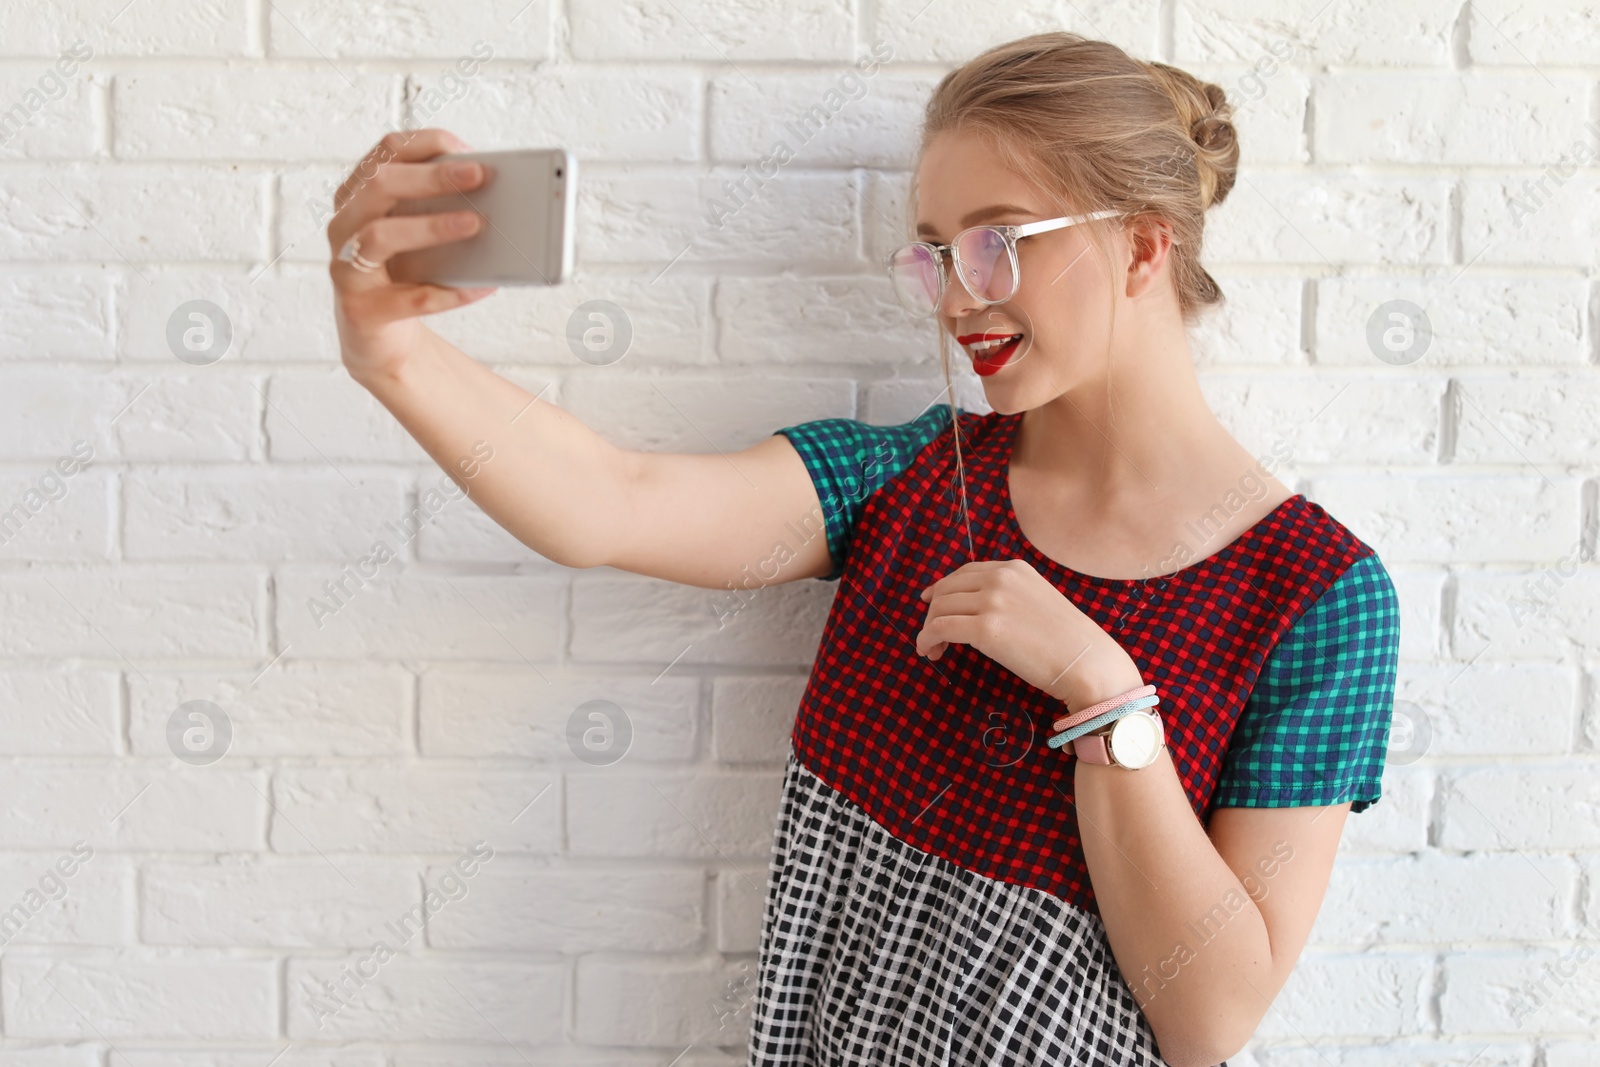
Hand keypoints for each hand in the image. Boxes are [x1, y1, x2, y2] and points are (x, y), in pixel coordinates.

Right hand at [326, 128, 496, 383]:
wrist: (380, 338)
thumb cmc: (406, 275)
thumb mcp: (422, 236)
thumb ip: (443, 210)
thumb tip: (499, 198)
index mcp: (359, 195)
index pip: (386, 152)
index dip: (426, 144)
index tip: (466, 150)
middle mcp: (344, 226)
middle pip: (379, 185)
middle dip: (432, 177)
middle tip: (479, 175)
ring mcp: (346, 268)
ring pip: (379, 236)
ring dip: (431, 227)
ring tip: (475, 225)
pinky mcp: (361, 310)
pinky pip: (406, 299)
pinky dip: (448, 293)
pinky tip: (482, 288)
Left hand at [916, 559, 1139, 708]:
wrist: (1088, 662)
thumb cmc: (1069, 641)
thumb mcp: (1038, 601)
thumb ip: (1010, 597)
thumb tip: (978, 610)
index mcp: (1014, 569)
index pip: (965, 573)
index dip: (944, 588)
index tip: (932, 604)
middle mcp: (1000, 578)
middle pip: (947, 589)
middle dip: (934, 612)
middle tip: (934, 636)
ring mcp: (992, 601)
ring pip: (939, 608)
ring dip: (929, 629)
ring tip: (933, 649)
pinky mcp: (985, 628)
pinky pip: (939, 628)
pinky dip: (927, 639)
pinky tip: (930, 652)